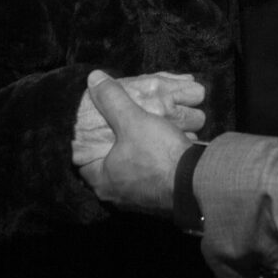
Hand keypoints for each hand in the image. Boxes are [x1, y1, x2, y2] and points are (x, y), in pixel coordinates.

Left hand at [77, 71, 190, 212]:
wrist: (196, 181)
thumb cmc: (158, 155)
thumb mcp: (133, 120)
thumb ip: (112, 99)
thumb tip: (93, 77)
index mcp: (101, 180)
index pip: (81, 160)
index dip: (85, 141)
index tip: (91, 126)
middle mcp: (114, 195)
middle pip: (105, 164)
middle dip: (111, 145)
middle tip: (115, 126)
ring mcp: (136, 200)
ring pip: (128, 171)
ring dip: (132, 154)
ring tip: (135, 135)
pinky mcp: (155, 198)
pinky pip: (146, 176)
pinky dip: (148, 162)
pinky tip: (155, 148)